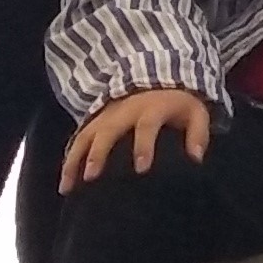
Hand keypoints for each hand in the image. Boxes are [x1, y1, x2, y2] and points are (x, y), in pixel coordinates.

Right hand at [61, 85, 210, 191]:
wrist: (157, 76)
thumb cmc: (177, 103)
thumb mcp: (195, 112)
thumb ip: (198, 134)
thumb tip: (196, 158)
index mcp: (152, 108)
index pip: (147, 126)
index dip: (144, 146)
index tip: (141, 169)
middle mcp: (124, 110)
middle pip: (108, 130)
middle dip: (98, 153)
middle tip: (91, 177)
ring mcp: (105, 115)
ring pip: (85, 136)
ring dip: (74, 160)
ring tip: (67, 186)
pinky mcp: (94, 121)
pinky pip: (77, 140)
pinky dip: (68, 159)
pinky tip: (65, 182)